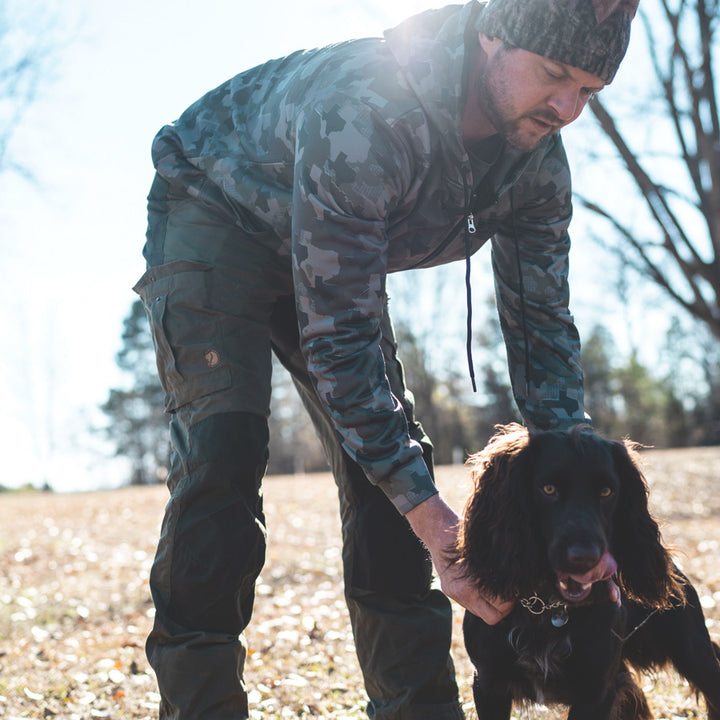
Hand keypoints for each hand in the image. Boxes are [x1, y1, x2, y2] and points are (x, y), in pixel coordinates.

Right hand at [405, 494, 513, 624]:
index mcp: (470, 583)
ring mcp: (454, 593)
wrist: (437, 531)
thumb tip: (516, 583)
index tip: (513, 590)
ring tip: (494, 589)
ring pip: (481, 613)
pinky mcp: (449, 591)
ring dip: (489, 605)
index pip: (498, 609)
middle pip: (491, 617)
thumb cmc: (464, 536)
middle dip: (502, 608)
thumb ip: (497, 570)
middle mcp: (461, 592)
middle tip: (507, 594)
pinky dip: (478, 599)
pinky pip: (470, 605)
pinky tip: (481, 586)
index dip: (509, 601)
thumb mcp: (484, 551)